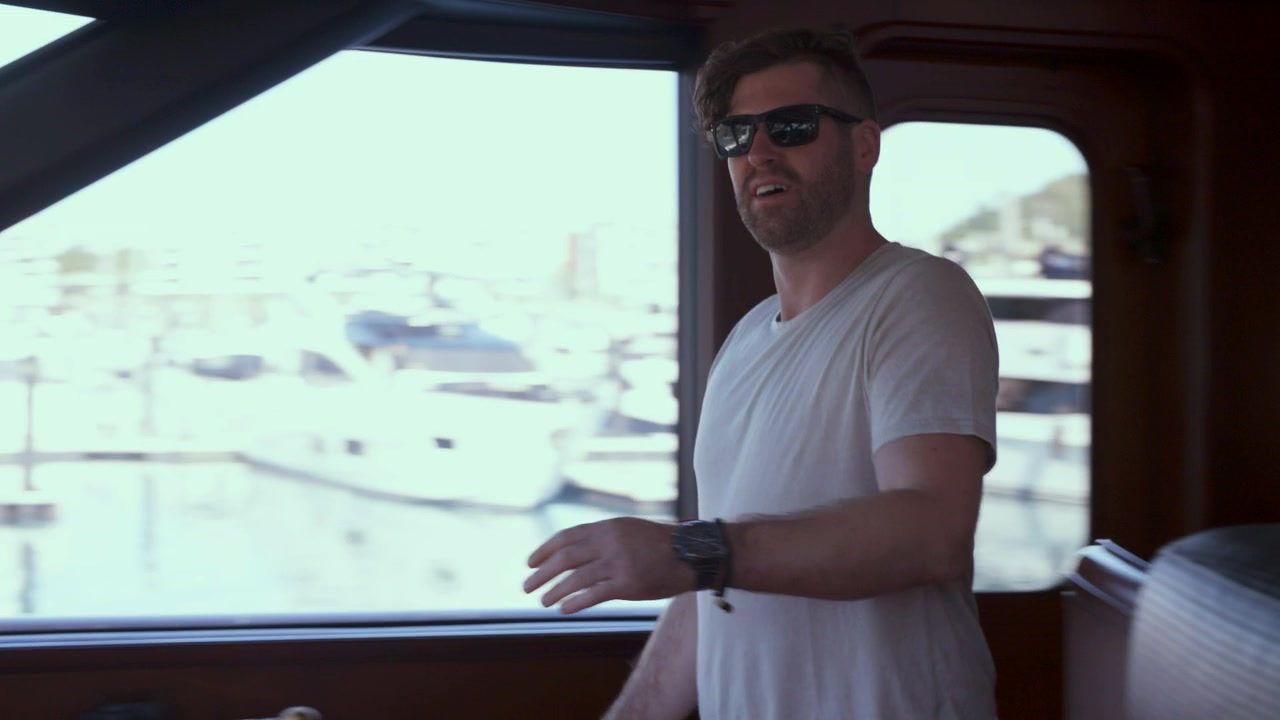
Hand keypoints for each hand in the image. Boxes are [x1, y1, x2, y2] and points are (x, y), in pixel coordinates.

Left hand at [523, 517, 694, 613]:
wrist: (693, 554)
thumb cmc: (663, 544)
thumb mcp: (630, 530)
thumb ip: (605, 537)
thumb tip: (577, 550)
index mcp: (608, 526)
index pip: (566, 536)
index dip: (545, 550)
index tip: (530, 562)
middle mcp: (610, 541)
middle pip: (565, 557)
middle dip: (542, 572)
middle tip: (527, 585)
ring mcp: (619, 562)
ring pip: (576, 578)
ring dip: (555, 591)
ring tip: (542, 602)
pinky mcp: (628, 584)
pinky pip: (594, 595)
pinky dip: (575, 602)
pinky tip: (564, 609)